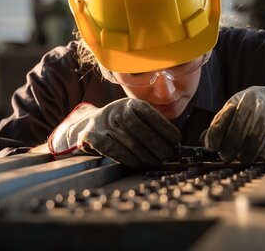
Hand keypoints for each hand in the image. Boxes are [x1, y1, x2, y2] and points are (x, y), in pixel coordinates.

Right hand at [48, 98, 181, 165]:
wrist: (88, 127)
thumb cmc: (120, 127)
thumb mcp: (134, 119)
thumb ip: (151, 126)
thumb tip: (173, 142)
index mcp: (127, 103)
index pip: (147, 111)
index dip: (163, 126)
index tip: (176, 139)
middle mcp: (114, 110)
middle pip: (137, 125)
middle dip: (155, 142)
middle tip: (166, 154)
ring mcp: (101, 123)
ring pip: (125, 138)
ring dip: (143, 152)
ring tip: (154, 160)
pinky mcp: (90, 136)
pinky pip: (110, 147)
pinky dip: (125, 156)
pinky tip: (136, 162)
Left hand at [202, 86, 264, 162]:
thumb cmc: (261, 114)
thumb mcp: (242, 115)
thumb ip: (224, 126)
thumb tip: (203, 140)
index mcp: (244, 96)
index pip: (226, 113)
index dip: (216, 131)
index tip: (211, 147)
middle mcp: (260, 96)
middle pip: (242, 124)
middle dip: (232, 144)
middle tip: (227, 157)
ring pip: (260, 133)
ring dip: (250, 151)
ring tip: (245, 159)